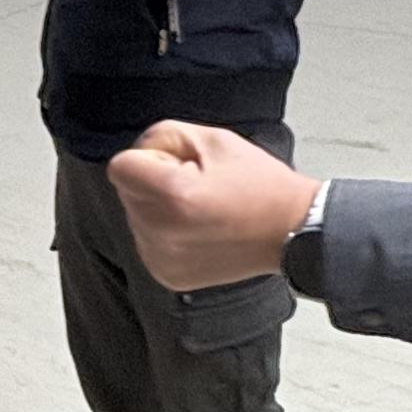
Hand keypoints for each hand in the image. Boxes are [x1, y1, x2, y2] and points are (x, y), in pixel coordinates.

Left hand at [108, 121, 318, 292]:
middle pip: (126, 192)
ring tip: (201, 211)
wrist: (291, 232)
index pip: (121, 166)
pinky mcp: (166, 275)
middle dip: (153, 183)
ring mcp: (162, 259)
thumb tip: (139, 155)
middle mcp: (161, 233)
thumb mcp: (214, 139)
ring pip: (135, 217)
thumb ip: (165, 136)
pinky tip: (199, 231)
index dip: (149, 158)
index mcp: (173, 196)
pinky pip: (147, 241)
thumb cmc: (259, 185)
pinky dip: (165, 233)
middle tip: (198, 187)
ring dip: (158, 209)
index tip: (179, 166)